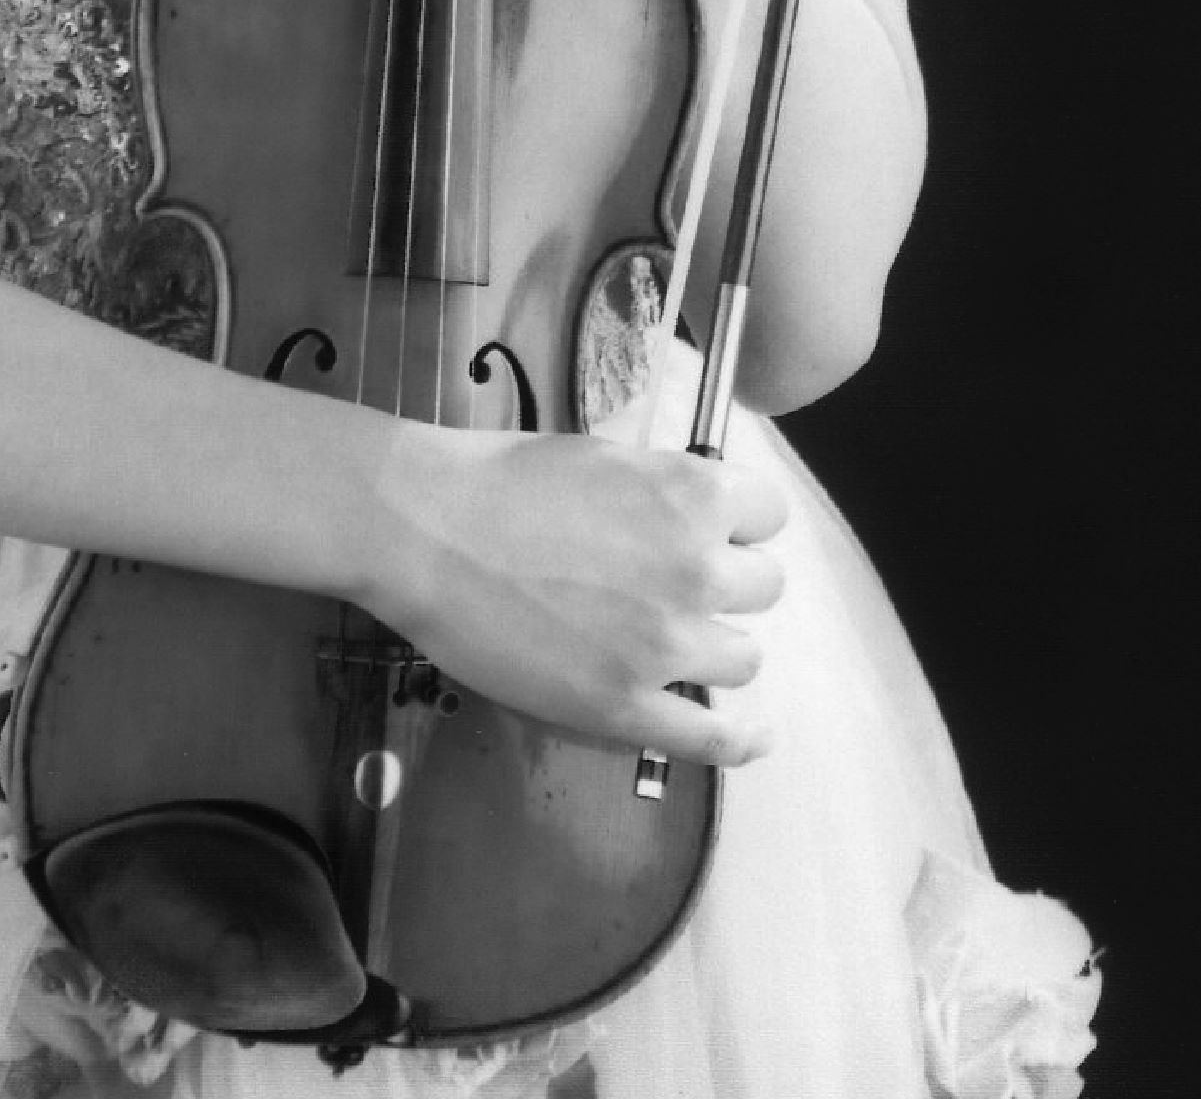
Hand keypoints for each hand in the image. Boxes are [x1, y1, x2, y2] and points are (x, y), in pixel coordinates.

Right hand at [364, 422, 786, 763]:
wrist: (430, 531)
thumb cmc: (504, 479)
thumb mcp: (604, 459)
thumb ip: (663, 494)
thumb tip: (689, 518)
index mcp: (692, 496)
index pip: (770, 513)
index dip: (742, 522)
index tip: (716, 530)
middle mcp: (698, 569)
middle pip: (764, 588)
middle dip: (729, 583)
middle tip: (677, 583)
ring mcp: (667, 644)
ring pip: (744, 659)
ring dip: (716, 646)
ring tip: (672, 640)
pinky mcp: (628, 706)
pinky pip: (714, 737)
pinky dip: (741, 740)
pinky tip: (753, 736)